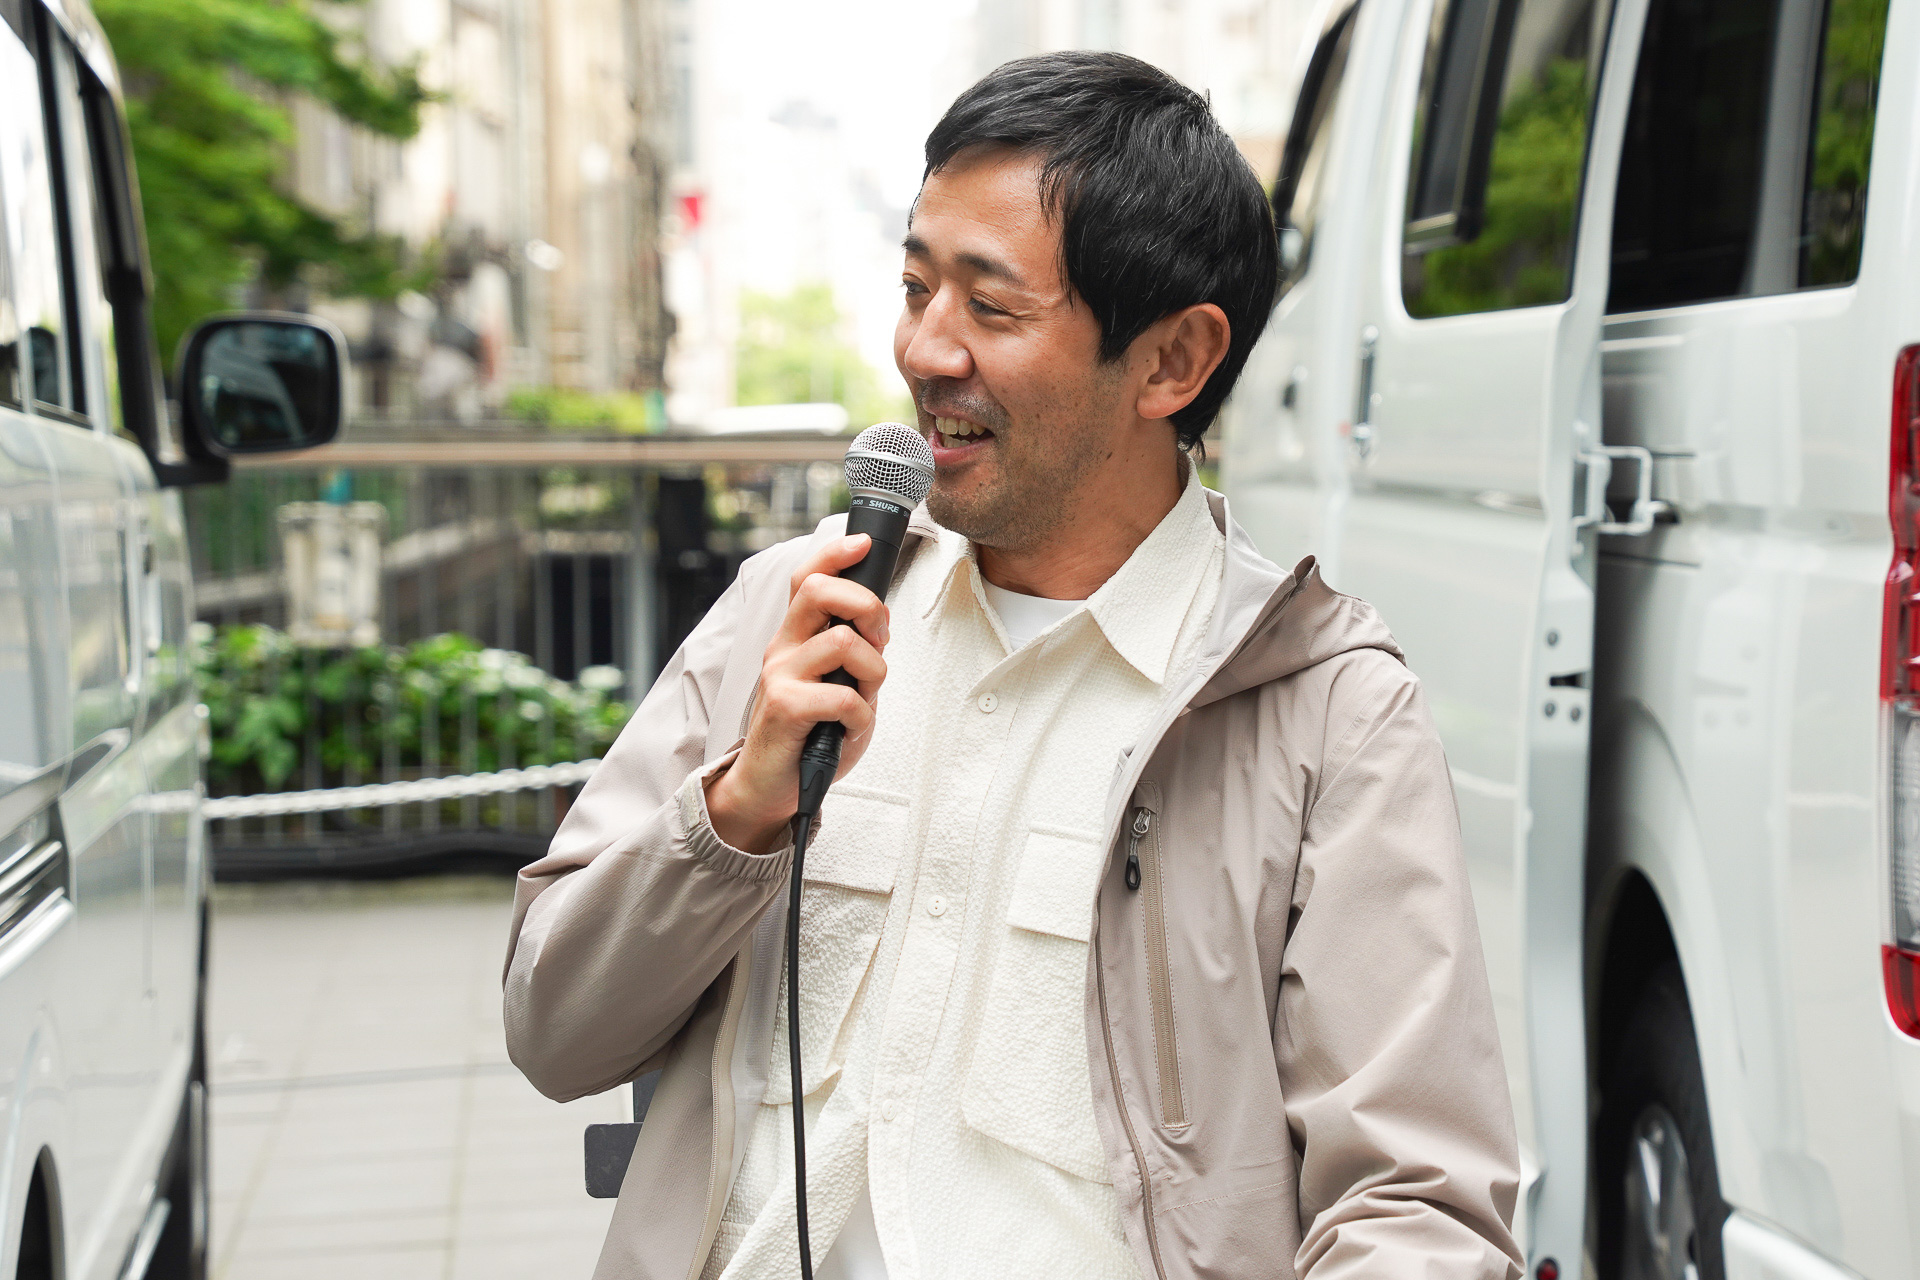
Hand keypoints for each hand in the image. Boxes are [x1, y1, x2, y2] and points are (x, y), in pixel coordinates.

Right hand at [705, 534, 889, 853]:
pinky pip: (843, 696)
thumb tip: (879, 621)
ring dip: (873, 669)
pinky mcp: (785, 708)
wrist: (771, 786)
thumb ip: (854, 653)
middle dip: (865, 604)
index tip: (862, 544)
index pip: (806, 577)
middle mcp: (782, 648)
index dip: (834, 553)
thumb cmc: (809, 735)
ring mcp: (780, 676)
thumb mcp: (837, 684)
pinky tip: (852, 728)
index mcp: (795, 637)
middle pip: (817, 590)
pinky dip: (862, 714)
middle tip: (880, 638)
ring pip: (841, 641)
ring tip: (866, 696)